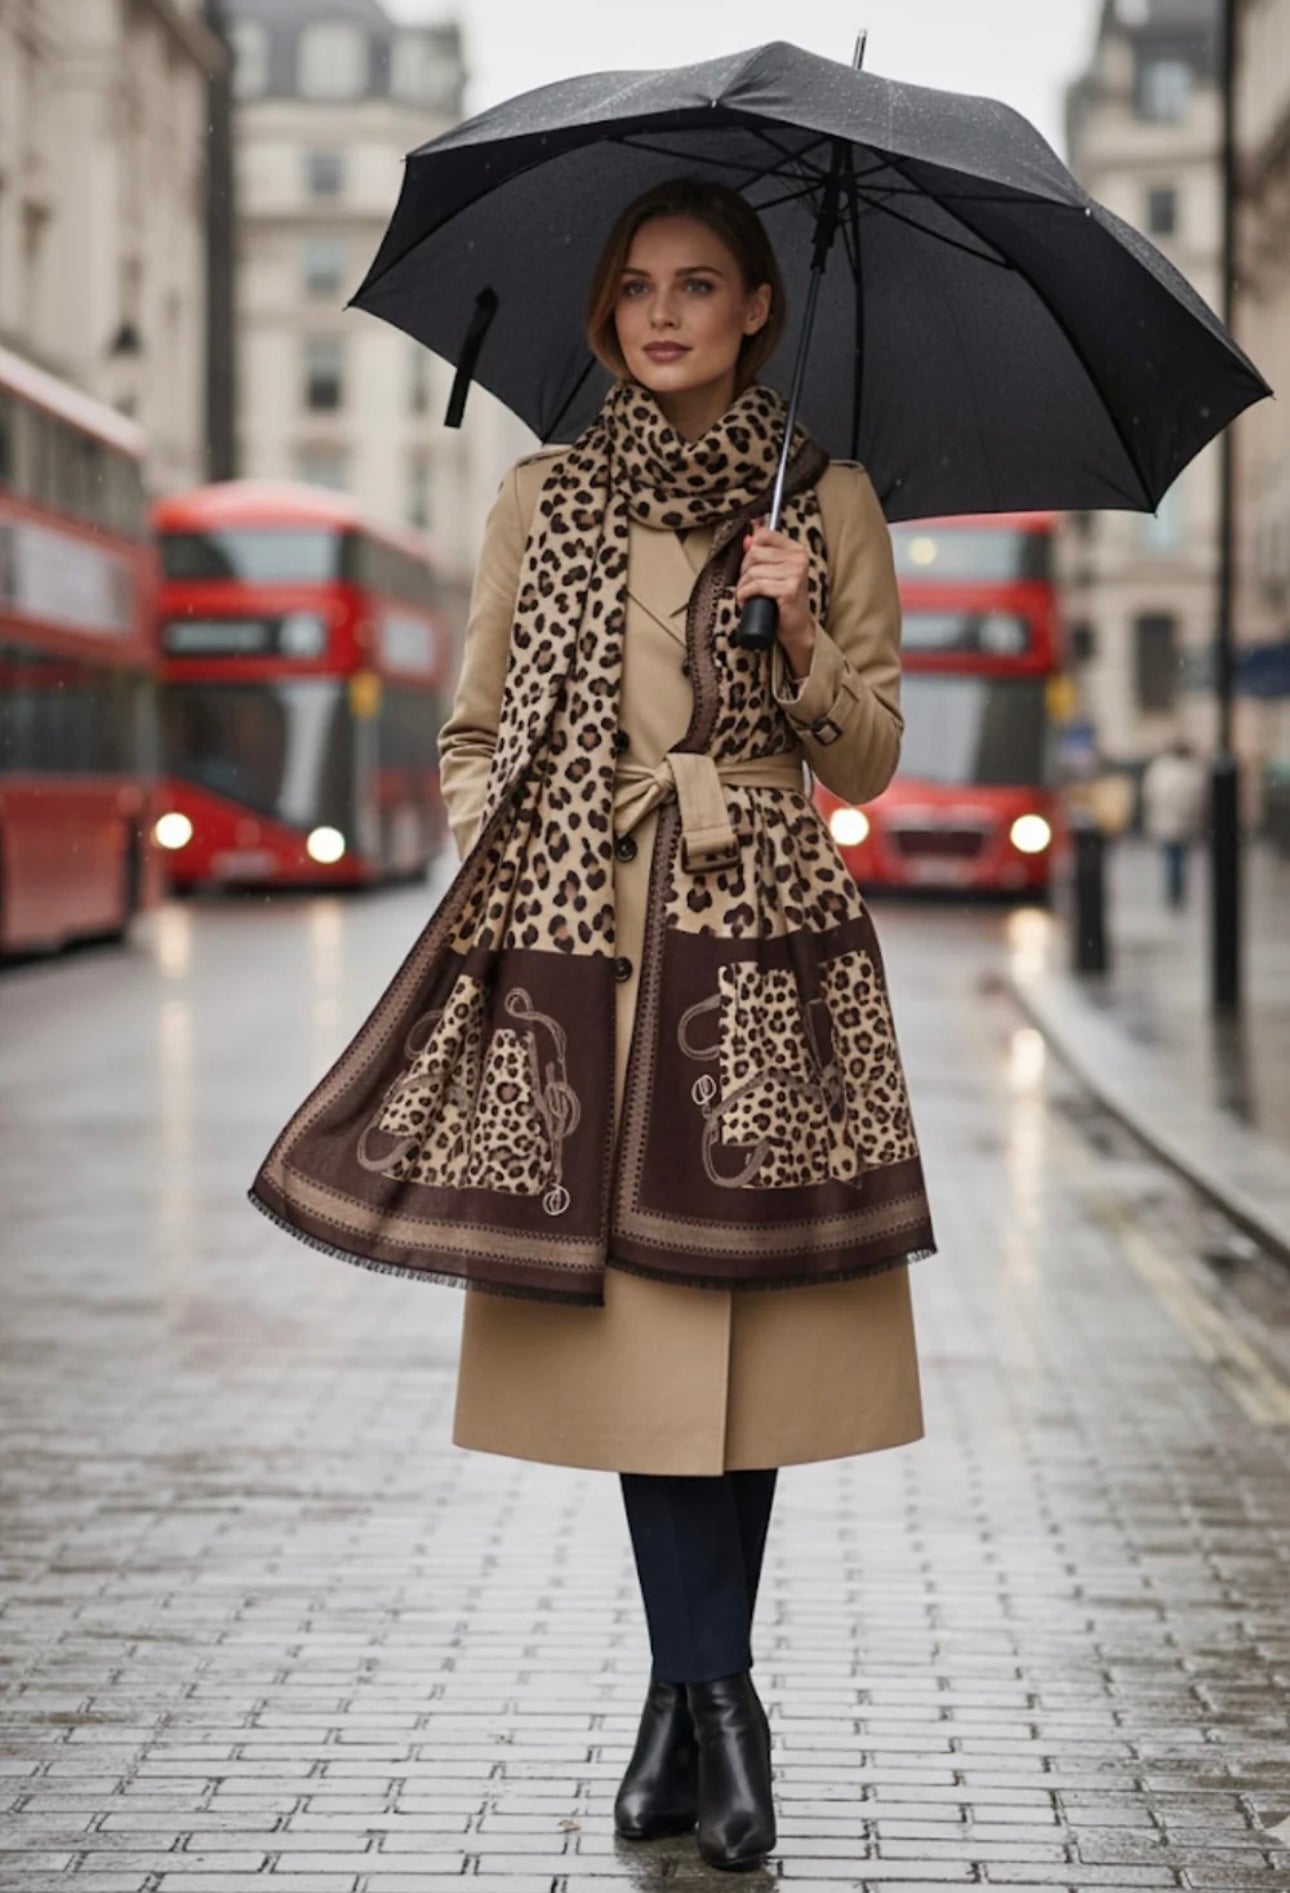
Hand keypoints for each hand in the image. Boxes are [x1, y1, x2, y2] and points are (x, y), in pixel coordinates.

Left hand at [735, 518, 814, 659]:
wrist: (796, 627)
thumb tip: (747, 538)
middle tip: (746, 584)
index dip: (750, 549)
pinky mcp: (789, 590)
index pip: (765, 535)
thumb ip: (763, 551)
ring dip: (743, 585)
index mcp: (796, 550)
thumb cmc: (782, 599)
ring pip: (753, 571)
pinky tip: (745, 600)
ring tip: (746, 595)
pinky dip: (745, 594)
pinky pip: (756, 585)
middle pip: (755, 553)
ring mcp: (795, 574)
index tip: (750, 565)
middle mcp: (798, 559)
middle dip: (744, 570)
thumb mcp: (774, 572)